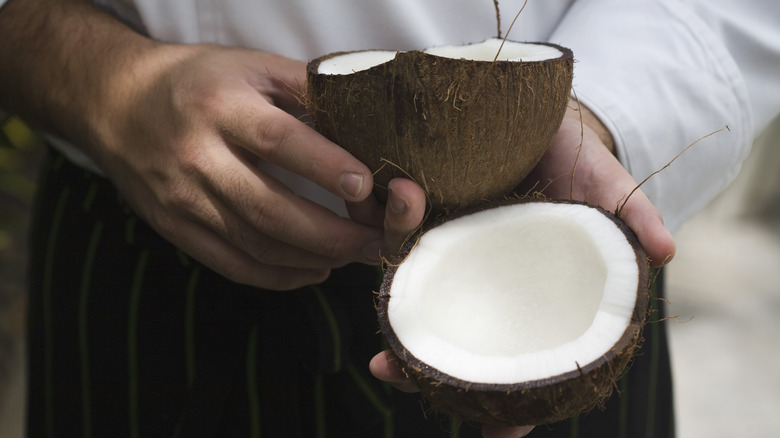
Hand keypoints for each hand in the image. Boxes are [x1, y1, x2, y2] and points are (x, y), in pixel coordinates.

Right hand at [86, 42, 429, 289]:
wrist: (118, 104)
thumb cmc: (197, 82)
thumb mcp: (250, 65)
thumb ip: (305, 86)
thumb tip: (364, 114)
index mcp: (219, 106)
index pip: (278, 141)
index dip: (325, 166)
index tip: (367, 186)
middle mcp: (196, 156)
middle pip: (269, 209)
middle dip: (332, 234)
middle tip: (375, 240)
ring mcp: (182, 199)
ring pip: (255, 246)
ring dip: (313, 258)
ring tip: (354, 255)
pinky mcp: (175, 228)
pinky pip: (233, 265)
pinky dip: (279, 276)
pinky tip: (313, 270)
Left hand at [367, 101, 674, 436]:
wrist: (537, 116)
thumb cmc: (578, 161)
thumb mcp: (608, 189)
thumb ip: (633, 220)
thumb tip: (666, 252)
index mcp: (529, 289)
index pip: (519, 354)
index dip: (511, 399)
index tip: (498, 432)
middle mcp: (486, 277)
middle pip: (452, 333)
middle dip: (422, 364)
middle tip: (392, 372)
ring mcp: (454, 247)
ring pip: (418, 290)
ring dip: (397, 306)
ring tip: (381, 322)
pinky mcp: (430, 211)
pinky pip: (401, 230)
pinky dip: (391, 223)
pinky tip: (382, 218)